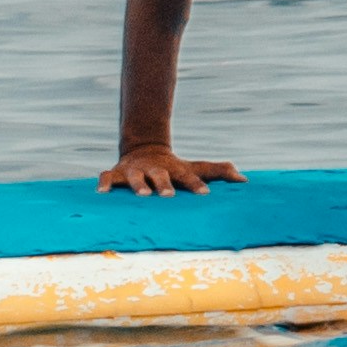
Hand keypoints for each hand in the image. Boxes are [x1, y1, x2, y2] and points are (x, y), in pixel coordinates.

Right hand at [101, 148, 238, 196]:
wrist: (145, 149)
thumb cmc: (174, 167)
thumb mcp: (194, 167)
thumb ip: (219, 172)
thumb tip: (245, 180)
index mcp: (174, 169)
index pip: (188, 176)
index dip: (196, 185)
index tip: (205, 195)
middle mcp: (155, 169)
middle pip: (160, 176)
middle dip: (164, 185)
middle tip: (169, 196)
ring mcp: (135, 171)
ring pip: (135, 177)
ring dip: (138, 185)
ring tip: (142, 196)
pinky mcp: (116, 173)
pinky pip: (107, 177)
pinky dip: (104, 184)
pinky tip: (101, 194)